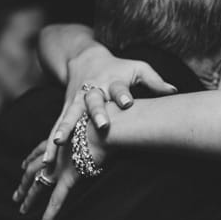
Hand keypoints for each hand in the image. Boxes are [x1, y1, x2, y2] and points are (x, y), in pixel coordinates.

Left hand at [15, 120, 106, 219]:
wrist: (105, 128)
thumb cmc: (104, 121)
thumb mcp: (91, 121)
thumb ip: (88, 128)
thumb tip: (98, 128)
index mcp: (58, 139)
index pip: (39, 150)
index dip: (30, 158)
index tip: (22, 165)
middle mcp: (54, 154)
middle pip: (32, 170)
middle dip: (23, 182)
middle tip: (15, 194)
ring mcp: (59, 167)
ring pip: (37, 186)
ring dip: (28, 198)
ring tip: (21, 209)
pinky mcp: (69, 179)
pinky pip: (56, 200)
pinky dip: (49, 214)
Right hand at [42, 43, 177, 172]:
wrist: (85, 58)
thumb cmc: (119, 68)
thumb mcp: (138, 69)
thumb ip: (155, 81)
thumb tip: (174, 90)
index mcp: (111, 82)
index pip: (119, 89)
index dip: (123, 95)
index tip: (128, 102)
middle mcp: (92, 91)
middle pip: (93, 102)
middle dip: (97, 113)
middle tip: (102, 125)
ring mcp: (76, 101)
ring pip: (70, 116)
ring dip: (65, 130)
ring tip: (60, 144)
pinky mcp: (66, 110)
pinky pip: (57, 127)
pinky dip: (51, 142)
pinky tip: (46, 161)